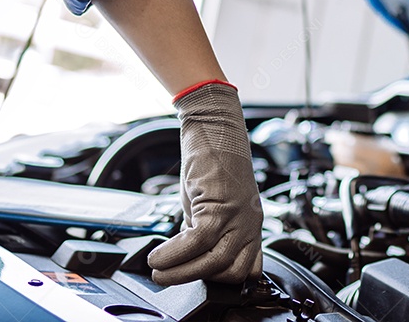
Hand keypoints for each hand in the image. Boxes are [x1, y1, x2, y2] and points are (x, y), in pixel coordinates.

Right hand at [147, 82, 263, 284]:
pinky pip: (197, 241)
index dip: (222, 279)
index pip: (248, 268)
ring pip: (215, 261)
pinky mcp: (220, 203)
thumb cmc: (214, 161)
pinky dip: (174, 253)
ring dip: (181, 272)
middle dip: (198, 279)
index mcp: (251, 224)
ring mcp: (238, 214)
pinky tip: (158, 254)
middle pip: (232, 271)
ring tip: (158, 270)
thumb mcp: (215, 204)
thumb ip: (208, 231)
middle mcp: (250, 222)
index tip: (197, 282)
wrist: (214, 126)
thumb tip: (187, 256)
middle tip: (170, 277)